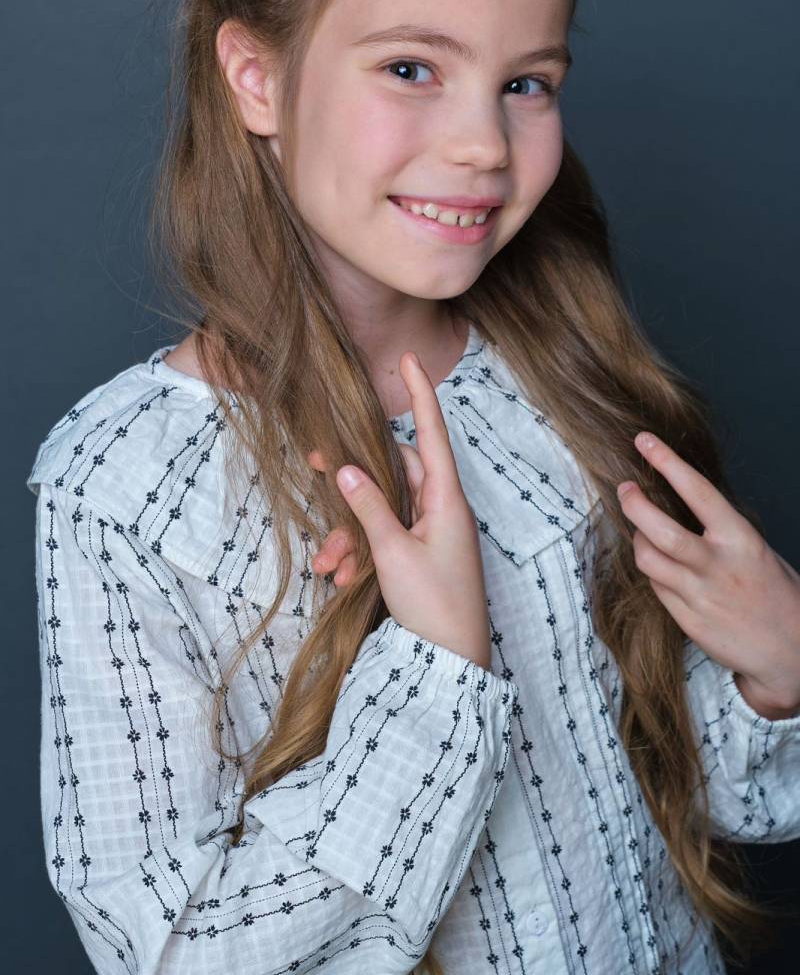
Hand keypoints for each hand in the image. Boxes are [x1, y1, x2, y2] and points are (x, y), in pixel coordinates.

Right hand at [307, 351, 491, 670]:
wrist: (452, 665)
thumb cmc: (434, 606)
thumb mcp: (393, 553)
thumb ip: (368, 507)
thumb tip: (346, 466)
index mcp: (446, 500)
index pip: (432, 433)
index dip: (420, 395)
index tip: (409, 359)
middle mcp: (441, 510)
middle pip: (393, 472)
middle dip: (353, 482)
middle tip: (312, 466)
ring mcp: (432, 534)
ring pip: (382, 511)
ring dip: (351, 532)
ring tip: (328, 565)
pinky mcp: (420, 557)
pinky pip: (385, 540)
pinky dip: (362, 553)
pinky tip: (341, 578)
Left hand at [616, 431, 799, 717]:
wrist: (791, 650)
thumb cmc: (773, 591)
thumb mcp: (755, 549)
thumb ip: (718, 530)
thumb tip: (677, 501)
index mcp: (740, 539)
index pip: (697, 491)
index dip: (667, 462)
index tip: (645, 441)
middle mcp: (717, 566)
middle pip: (659, 530)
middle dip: (634, 504)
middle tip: (625, 489)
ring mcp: (700, 595)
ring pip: (648, 559)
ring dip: (638, 541)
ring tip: (641, 532)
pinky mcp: (688, 621)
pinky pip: (656, 588)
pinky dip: (653, 573)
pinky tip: (663, 569)